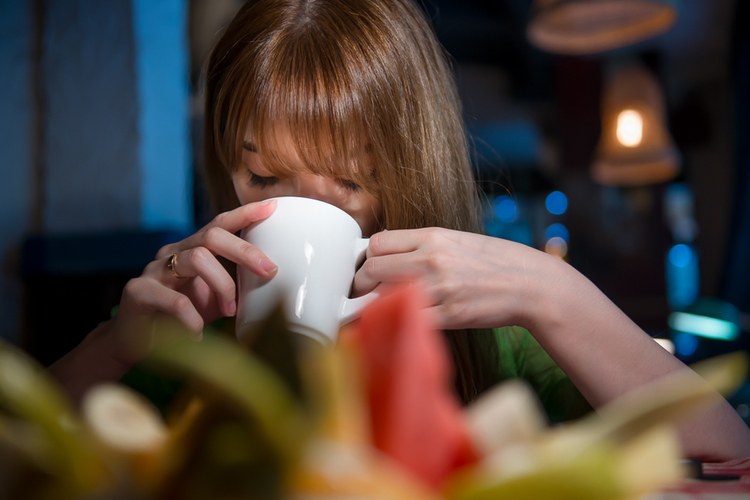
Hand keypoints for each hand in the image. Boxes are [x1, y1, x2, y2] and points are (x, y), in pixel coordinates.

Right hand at [108, 199, 277, 364]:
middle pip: (212, 235)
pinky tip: (197, 333)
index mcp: (192, 250)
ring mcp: (154, 270)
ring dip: (222, 285)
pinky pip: (174, 299)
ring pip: (196, 258)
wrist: (136, 343)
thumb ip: (237, 287)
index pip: (219, 224)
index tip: (272, 207)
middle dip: (245, 251)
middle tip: (270, 271)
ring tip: (230, 311)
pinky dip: (192, 318)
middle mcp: (173, 253)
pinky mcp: (138, 291)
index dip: (245, 214)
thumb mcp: (215, 300)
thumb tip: (275, 283)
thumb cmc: (181, 319)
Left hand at [352, 227, 560, 329]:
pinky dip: (397, 322)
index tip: (366, 269)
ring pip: (384, 295)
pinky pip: (407, 319)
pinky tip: (398, 322)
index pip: (378, 243)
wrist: (529, 283)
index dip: (366, 258)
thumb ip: (422, 245)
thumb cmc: (494, 261)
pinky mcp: (449, 314)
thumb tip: (387, 253)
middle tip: (361, 294)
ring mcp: (440, 287)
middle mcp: (432, 258)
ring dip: (375, 305)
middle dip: (361, 284)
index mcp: (432, 236)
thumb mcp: (456, 240)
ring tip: (378, 309)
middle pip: (372, 269)